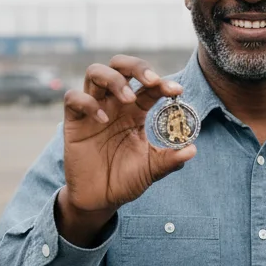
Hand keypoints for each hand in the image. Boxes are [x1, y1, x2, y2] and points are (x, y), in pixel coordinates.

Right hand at [58, 56, 195, 235]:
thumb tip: (192, 150)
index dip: (163, 83)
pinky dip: (88, 103)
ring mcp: (93, 110)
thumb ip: (171, 159)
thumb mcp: (152, 170)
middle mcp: (114, 104)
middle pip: (120, 65)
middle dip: (136, 66)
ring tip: (129, 99)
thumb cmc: (125, 180)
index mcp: (135, 110)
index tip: (177, 91)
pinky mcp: (73, 122)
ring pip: (95, 73)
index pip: (149, 86)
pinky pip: (73, 99)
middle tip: (151, 81)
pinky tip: (102, 119)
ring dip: (114, 79)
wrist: (99, 200)